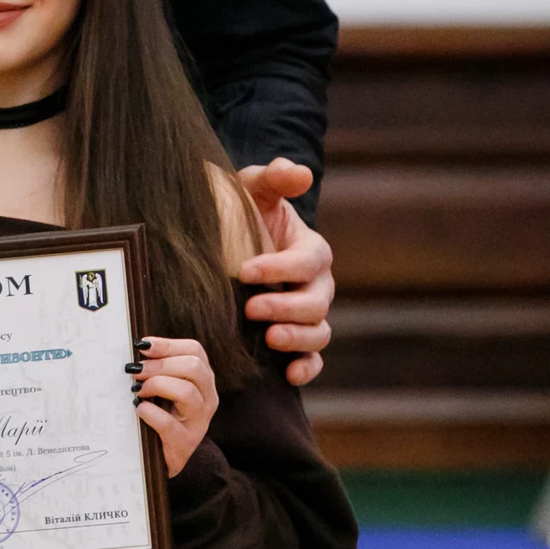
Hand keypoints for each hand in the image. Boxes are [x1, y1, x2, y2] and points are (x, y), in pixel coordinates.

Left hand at [133, 336, 217, 476]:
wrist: (170, 459)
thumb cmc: (164, 416)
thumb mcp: (167, 390)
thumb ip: (160, 369)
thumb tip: (139, 349)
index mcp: (204, 381)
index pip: (195, 351)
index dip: (168, 344)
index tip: (142, 345)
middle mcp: (207, 399)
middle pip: (193, 367)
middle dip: (160, 364)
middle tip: (136, 371)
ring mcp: (199, 422)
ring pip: (186, 392)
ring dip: (156, 385)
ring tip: (138, 391)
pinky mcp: (185, 444)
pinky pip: (168, 423)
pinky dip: (149, 413)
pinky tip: (139, 410)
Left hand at [234, 159, 334, 385]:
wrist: (230, 246)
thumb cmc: (245, 214)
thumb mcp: (254, 190)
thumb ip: (274, 178)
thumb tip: (300, 173)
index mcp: (312, 250)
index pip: (307, 261)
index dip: (279, 268)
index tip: (244, 271)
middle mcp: (318, 286)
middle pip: (316, 302)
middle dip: (286, 307)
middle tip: (251, 308)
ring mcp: (310, 316)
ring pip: (319, 332)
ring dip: (297, 339)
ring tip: (269, 338)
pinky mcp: (298, 342)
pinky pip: (313, 361)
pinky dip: (306, 370)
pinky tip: (288, 375)